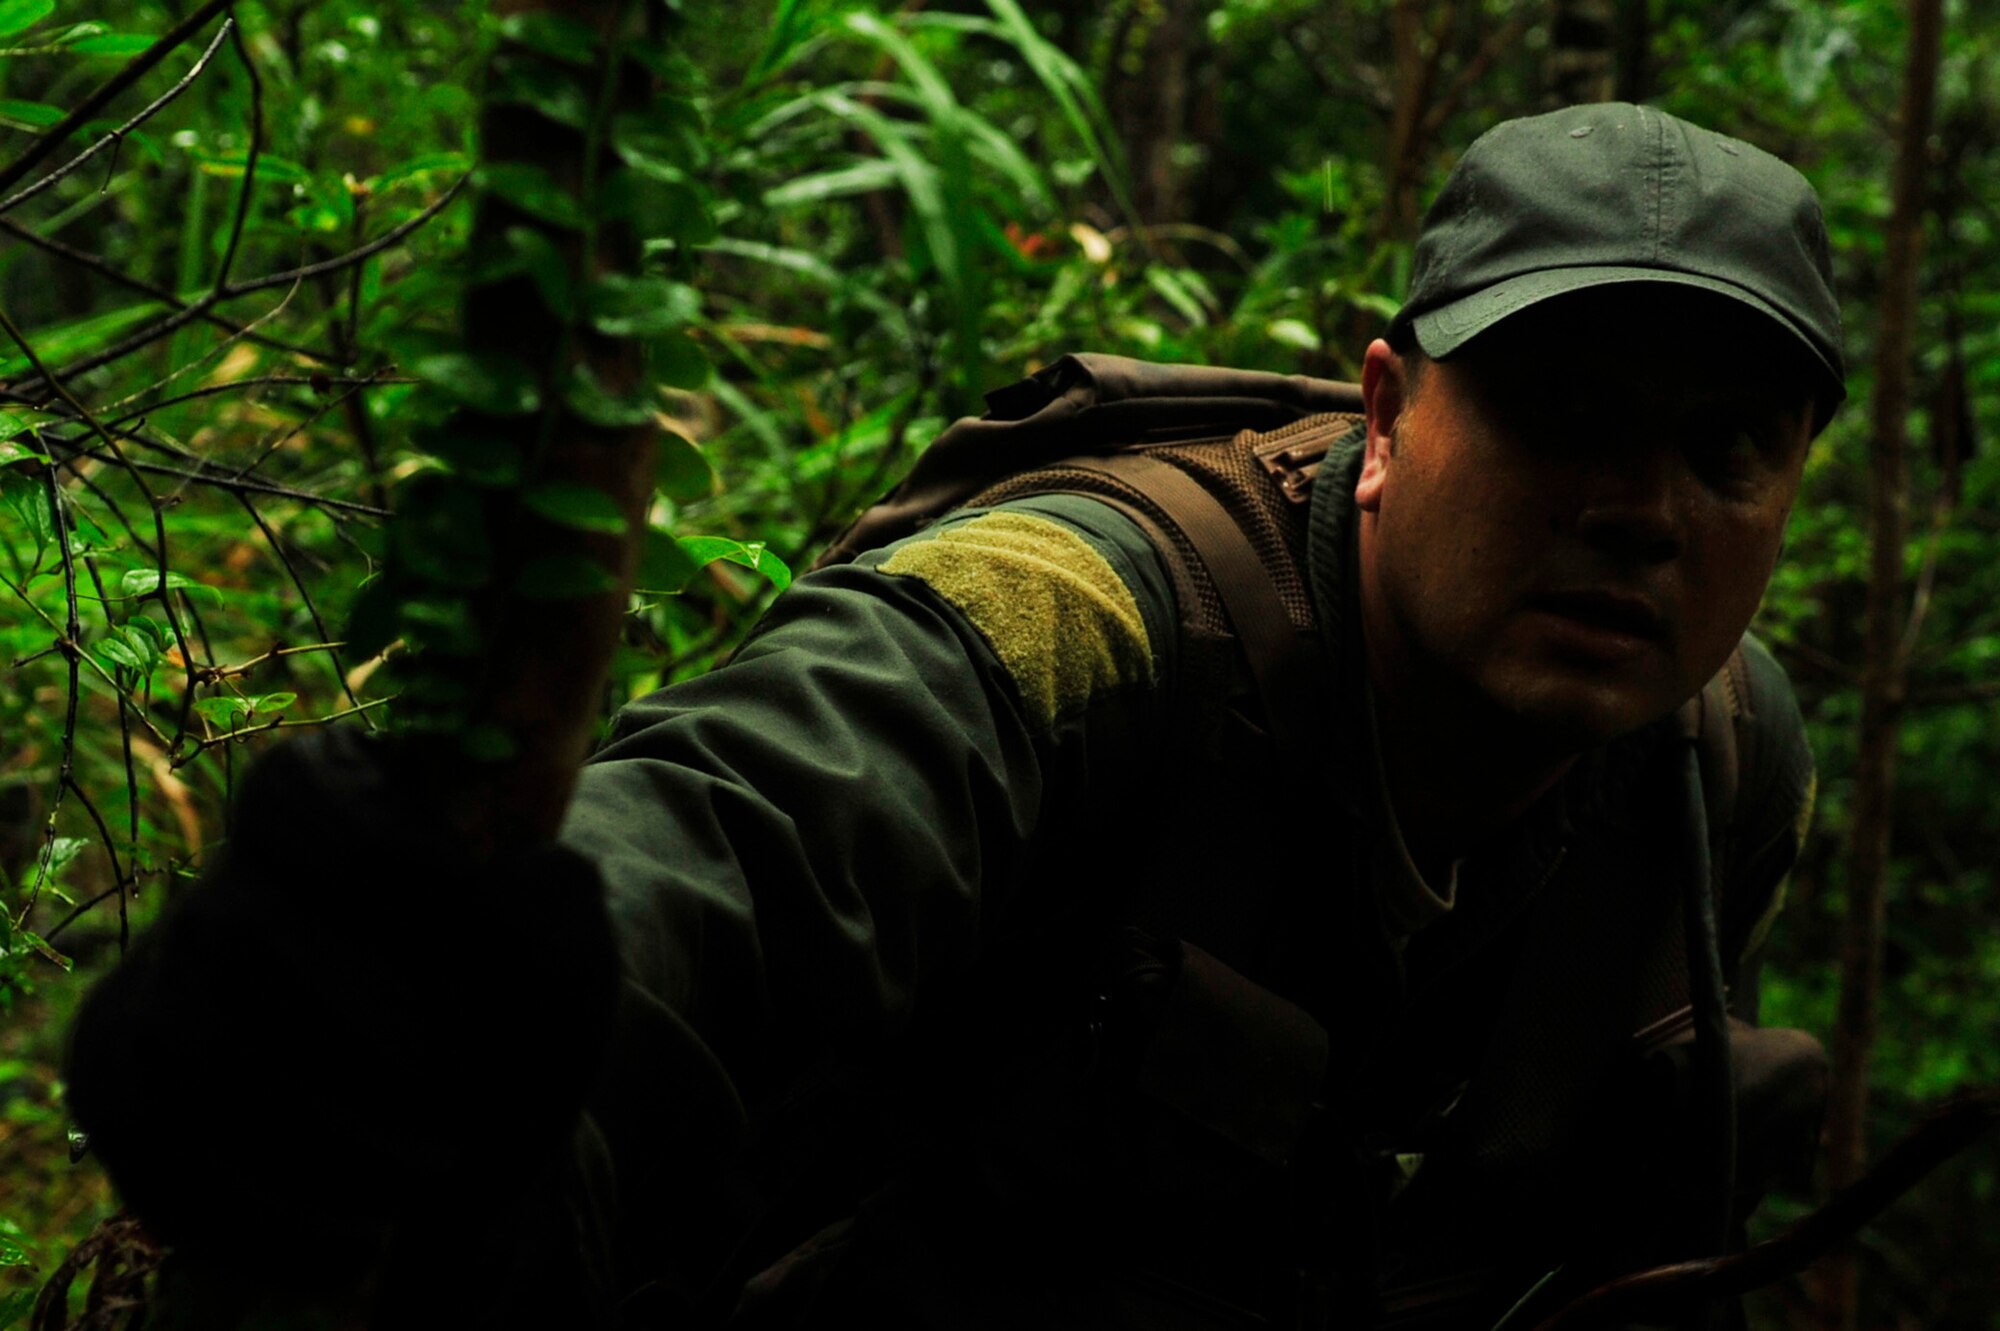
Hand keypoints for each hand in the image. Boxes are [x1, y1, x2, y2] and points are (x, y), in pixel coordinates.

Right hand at [63, 729, 619, 1301]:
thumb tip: (509, 884)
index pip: (300, 792)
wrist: (461, 1121)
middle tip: (461, 1108)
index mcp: (331, 809)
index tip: (472, 920)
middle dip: (363, 1031)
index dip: (377, 854)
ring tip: (425, 1183)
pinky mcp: (126, 1082)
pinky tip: (348, 1244)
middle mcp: (229, 882)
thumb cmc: (515, 1008)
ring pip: (193, 1045)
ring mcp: (164, 981)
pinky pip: (148, 1142)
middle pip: (239, 927)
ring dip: (322, 1132)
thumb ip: (549, 906)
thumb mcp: (567, 947)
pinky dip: (255, 1210)